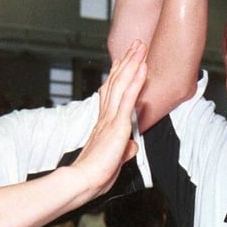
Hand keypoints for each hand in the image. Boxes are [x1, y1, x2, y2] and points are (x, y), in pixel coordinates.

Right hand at [71, 40, 147, 197]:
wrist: (83, 182)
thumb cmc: (95, 175)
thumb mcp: (115, 161)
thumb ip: (123, 150)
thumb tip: (132, 147)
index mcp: (104, 124)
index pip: (112, 94)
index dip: (118, 76)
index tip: (123, 62)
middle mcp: (106, 116)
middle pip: (117, 82)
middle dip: (127, 62)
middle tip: (136, 44)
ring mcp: (111, 118)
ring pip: (122, 84)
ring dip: (132, 64)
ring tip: (141, 47)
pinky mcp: (117, 125)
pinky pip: (128, 98)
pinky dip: (136, 81)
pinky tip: (143, 67)